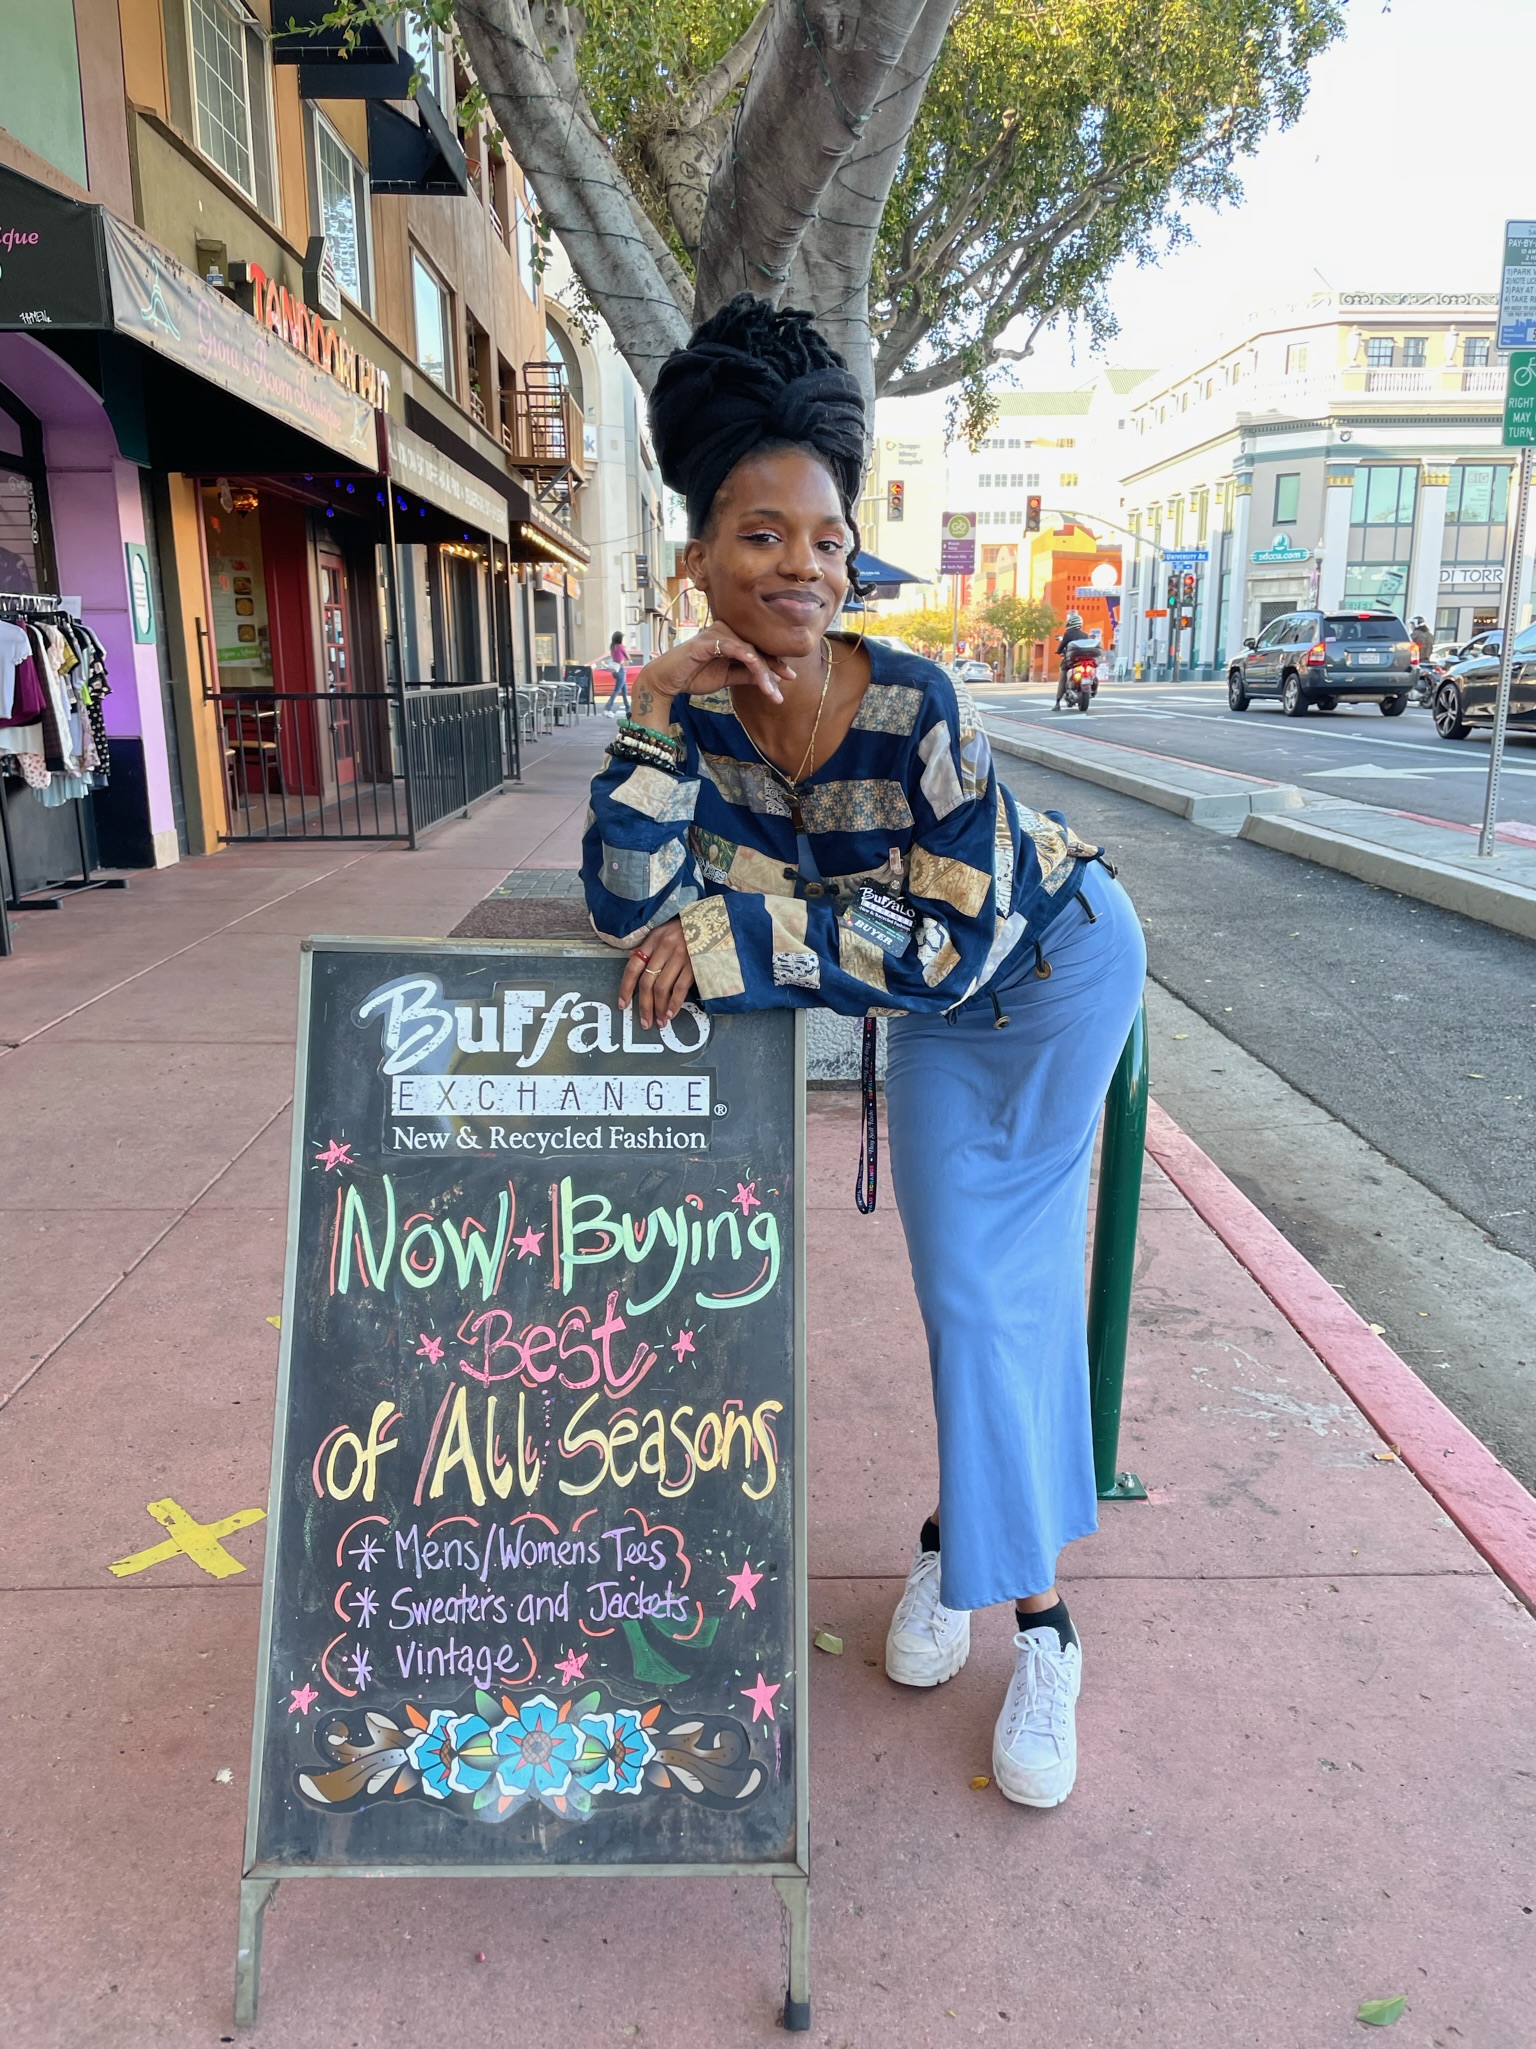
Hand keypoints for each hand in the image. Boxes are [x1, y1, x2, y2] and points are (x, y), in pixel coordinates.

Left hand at [619, 919, 693, 1029]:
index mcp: (653, 940)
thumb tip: (633, 962)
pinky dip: (674, 1004)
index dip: (625, 988)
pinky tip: (671, 1014)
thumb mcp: (664, 931)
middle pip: (647, 982)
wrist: (714, 919)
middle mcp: (664, 948)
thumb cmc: (687, 927)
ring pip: (663, 988)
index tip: (623, 1005)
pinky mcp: (695, 964)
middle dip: (644, 1005)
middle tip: (645, 1022)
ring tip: (660, 1021)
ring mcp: (680, 956)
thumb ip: (649, 947)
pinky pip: (680, 988)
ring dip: (660, 1008)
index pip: (633, 966)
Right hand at [630, 631, 790, 724]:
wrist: (668, 680)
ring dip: (761, 671)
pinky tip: (755, 666)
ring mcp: (716, 633)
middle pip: (757, 647)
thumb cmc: (694, 676)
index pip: (758, 648)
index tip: (790, 676)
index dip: (775, 662)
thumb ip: (747, 675)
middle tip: (785, 684)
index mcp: (731, 637)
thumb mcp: (727, 678)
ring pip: (747, 650)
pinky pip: (731, 647)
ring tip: (770, 690)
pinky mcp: (707, 640)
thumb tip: (771, 677)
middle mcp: (726, 630)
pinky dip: (745, 656)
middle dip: (772, 667)